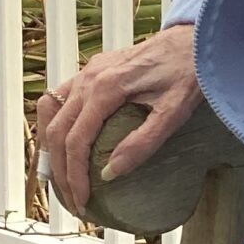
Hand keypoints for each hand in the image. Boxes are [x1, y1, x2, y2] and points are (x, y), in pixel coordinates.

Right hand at [36, 24, 200, 213]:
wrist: (193, 41)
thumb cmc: (188, 74)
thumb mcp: (173, 113)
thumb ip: (143, 143)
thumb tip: (110, 174)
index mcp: (105, 88)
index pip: (75, 140)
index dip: (74, 175)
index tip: (82, 202)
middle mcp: (88, 78)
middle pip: (56, 131)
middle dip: (60, 171)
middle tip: (73, 201)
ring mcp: (86, 72)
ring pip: (50, 114)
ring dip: (50, 149)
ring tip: (62, 178)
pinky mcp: (91, 71)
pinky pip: (59, 99)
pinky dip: (54, 125)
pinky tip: (65, 146)